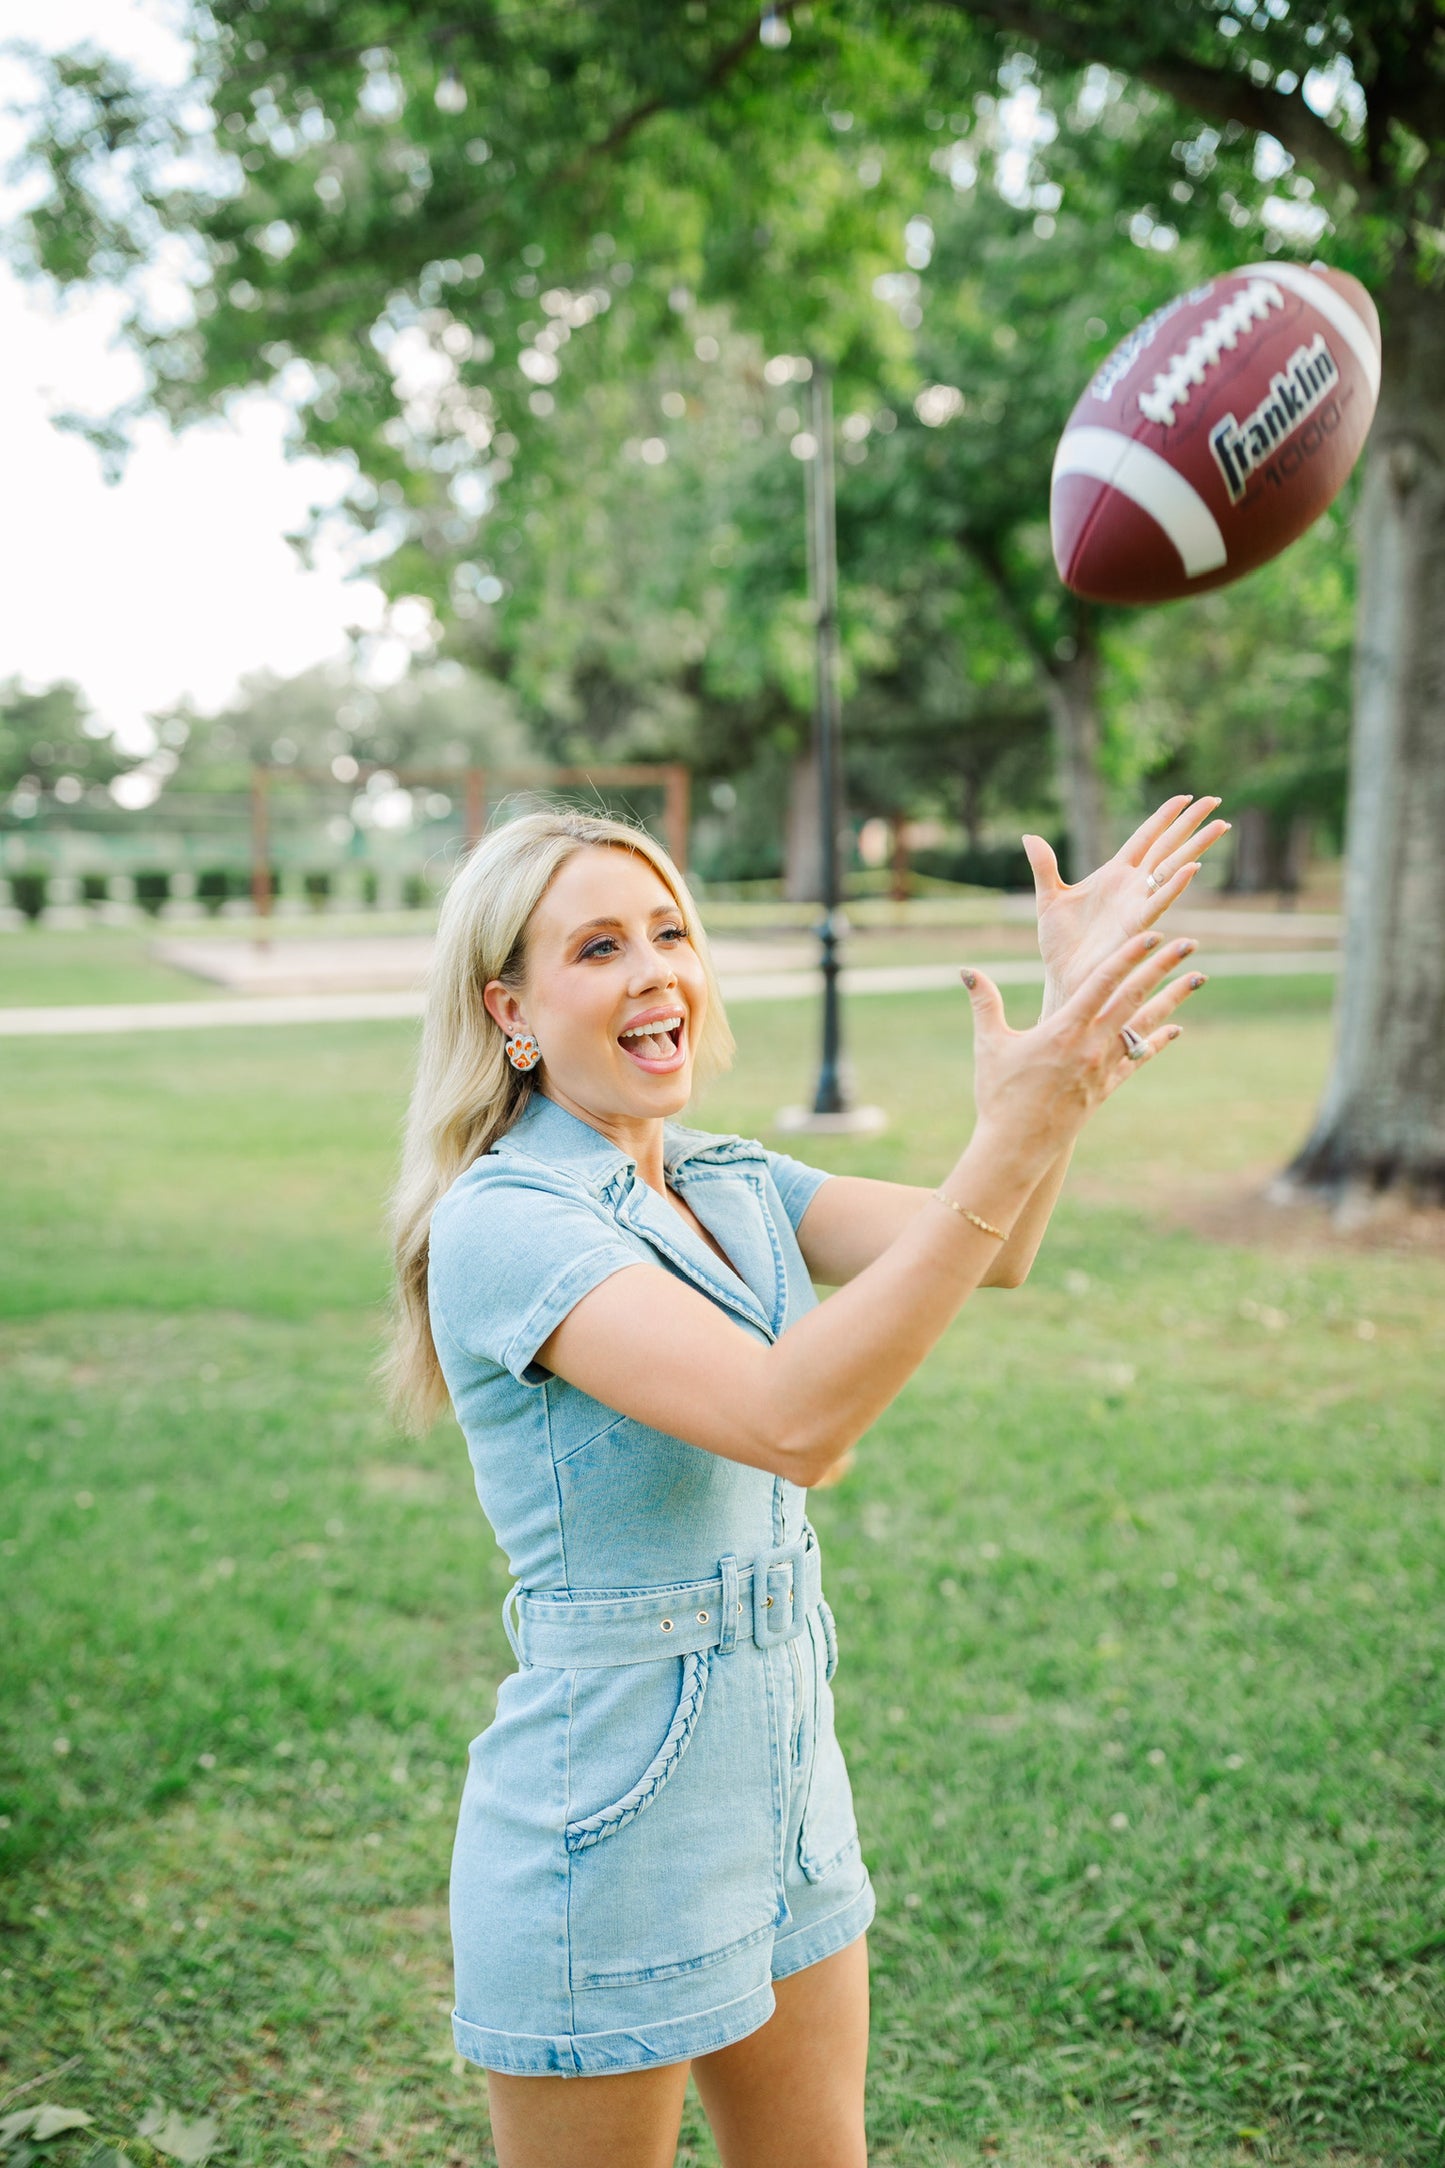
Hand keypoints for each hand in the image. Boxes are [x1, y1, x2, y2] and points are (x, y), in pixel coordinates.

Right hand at [961, 930, 1206, 1179]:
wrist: (1015, 1148)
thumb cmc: (998, 1095)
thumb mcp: (989, 1044)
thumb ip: (984, 1003)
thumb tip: (967, 971)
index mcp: (1064, 1029)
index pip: (1102, 982)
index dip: (1128, 956)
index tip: (1152, 934)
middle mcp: (1091, 1045)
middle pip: (1133, 997)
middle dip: (1162, 968)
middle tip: (1189, 943)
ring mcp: (1103, 1068)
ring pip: (1144, 1024)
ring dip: (1172, 999)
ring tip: (1197, 978)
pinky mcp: (1106, 1088)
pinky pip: (1138, 1059)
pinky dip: (1157, 1041)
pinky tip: (1176, 1028)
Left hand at [1023, 795, 1228, 1009]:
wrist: (1063, 977)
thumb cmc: (1059, 944)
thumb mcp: (1049, 897)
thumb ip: (1044, 866)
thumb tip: (1029, 836)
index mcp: (1114, 875)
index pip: (1145, 837)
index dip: (1164, 817)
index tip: (1185, 797)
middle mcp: (1132, 886)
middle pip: (1167, 846)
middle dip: (1191, 824)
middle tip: (1216, 801)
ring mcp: (1137, 903)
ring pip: (1172, 868)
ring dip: (1196, 847)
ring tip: (1220, 826)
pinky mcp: (1136, 924)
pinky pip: (1159, 901)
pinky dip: (1175, 884)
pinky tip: (1193, 866)